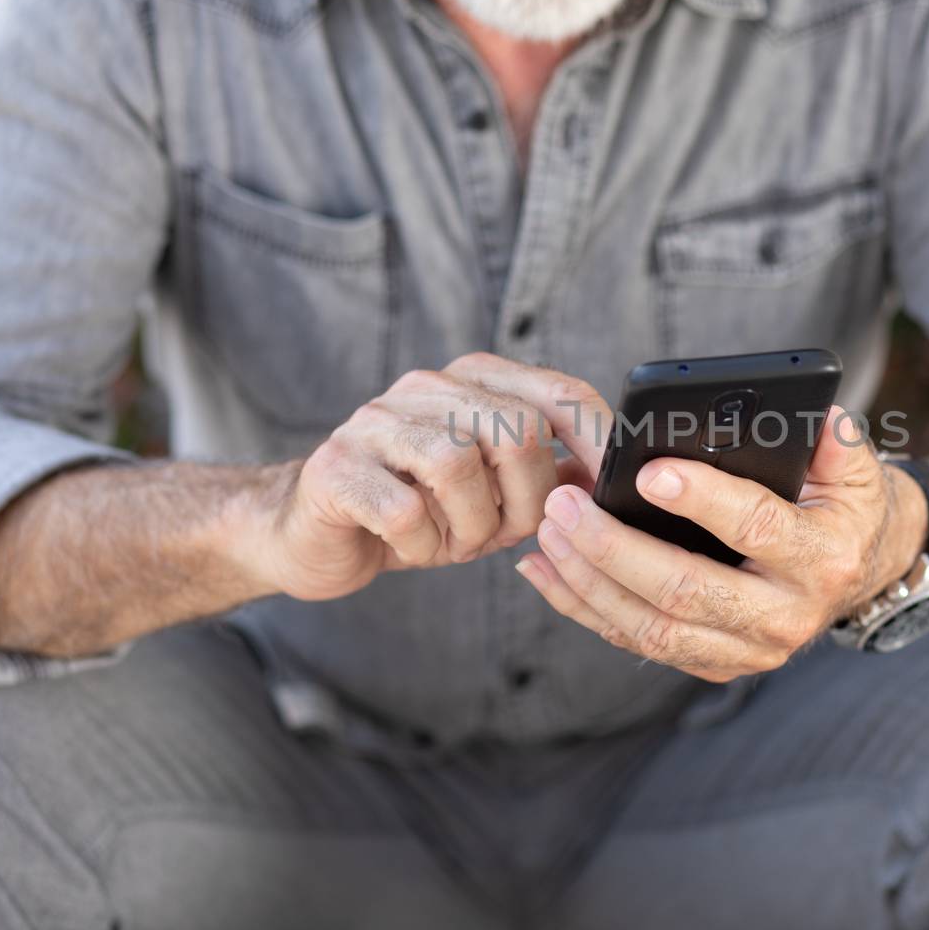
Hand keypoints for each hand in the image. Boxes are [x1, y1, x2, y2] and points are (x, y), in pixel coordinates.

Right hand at [245, 353, 612, 600]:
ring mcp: (375, 422)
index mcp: (475, 382)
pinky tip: (413, 547)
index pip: (559, 393)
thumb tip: (616, 476)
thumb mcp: (495, 494)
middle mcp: (426, 387)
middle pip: (517, 429)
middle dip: (528, 501)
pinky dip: (422, 544)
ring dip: (472, 525)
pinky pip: (404, 510)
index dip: (598, 443)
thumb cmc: (417, 512)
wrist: (311, 535)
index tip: (616, 492)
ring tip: (454, 541)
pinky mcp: (335, 468)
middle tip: (505, 534)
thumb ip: (550, 475)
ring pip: (458, 464)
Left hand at [516, 408, 928, 681]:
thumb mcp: (855, 469)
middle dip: (615, 548)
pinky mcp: (714, 663)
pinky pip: (638, 643)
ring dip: (588, 581)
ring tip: (547, 532)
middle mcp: (787, 616)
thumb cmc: (841, 507)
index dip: (703, 500)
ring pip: (652, 627)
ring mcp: (748, 650)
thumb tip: (812, 414)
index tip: (648, 472)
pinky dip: (584, 608)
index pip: (757, 529)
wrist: (858, 574)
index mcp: (822, 559)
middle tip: (565, 504)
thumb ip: (836, 440)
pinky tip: (546, 570)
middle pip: (686, 590)